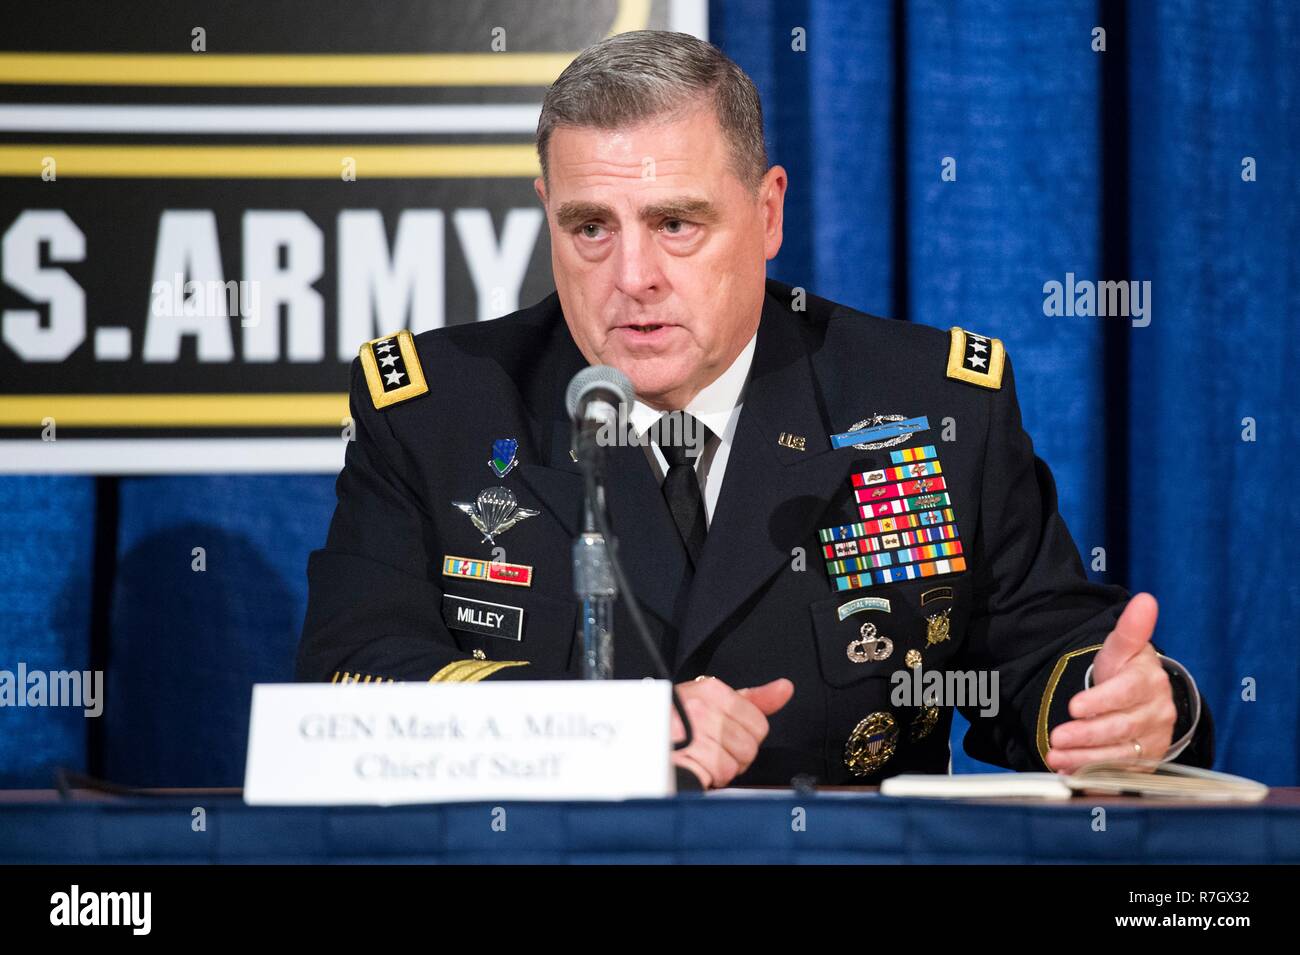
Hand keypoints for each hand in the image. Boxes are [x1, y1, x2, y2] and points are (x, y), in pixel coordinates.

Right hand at [670, 677, 793, 788]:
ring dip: (720, 767)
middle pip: (750, 746)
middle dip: (733, 753)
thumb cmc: (672, 719)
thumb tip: (785, 688)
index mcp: (712, 691)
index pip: (758, 723)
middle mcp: (706, 710)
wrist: (636, 738)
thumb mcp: (710, 699)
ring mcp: (697, 735)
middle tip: (709, 745)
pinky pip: (719, 776)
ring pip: (736, 764)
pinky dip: (707, 777)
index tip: (723, 732)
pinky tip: (692, 764)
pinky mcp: (691, 760)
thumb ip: (752, 698)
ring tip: (698, 754)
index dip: (743, 734)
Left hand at [1046, 593, 1176, 774]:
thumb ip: (1131, 629)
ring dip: (1085, 758)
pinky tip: (1071, 773)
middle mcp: (1155, 714)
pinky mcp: (1144, 762)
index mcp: (1149, 683)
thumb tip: (1145, 600)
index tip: (1074, 706)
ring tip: (1055, 757)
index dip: (1101, 701)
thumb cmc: (1126, 671)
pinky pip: (1120, 772)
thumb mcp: (1124, 648)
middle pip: (1121, 728)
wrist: (1142, 699)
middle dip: (1086, 735)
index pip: (1126, 693)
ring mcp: (1151, 741)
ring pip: (1119, 754)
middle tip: (1056, 738)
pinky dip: (1095, 774)